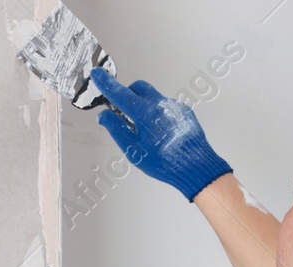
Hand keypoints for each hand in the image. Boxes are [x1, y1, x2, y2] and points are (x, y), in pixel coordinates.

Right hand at [91, 68, 232, 200]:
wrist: (196, 166)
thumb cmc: (165, 162)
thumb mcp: (133, 150)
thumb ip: (116, 129)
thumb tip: (104, 116)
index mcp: (144, 112)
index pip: (119, 93)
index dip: (106, 83)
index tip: (97, 74)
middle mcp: (160, 104)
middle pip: (138, 87)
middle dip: (128, 94)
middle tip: (122, 110)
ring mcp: (174, 106)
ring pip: (153, 97)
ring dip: (144, 106)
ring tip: (146, 131)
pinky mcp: (184, 111)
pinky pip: (167, 106)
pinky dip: (159, 114)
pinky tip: (162, 133)